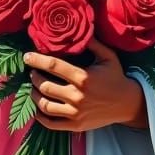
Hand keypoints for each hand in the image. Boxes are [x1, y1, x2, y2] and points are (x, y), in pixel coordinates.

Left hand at [25, 40, 147, 132]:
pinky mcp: (76, 125)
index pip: (52, 65)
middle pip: (44, 86)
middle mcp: (77, 96)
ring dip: (34, 95)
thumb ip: (92, 43)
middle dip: (34, 77)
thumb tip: (77, 29)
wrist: (128, 104)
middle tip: (32, 72)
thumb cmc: (116, 77)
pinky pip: (52, 123)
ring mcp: (76, 113)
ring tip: (33, 88)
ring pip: (45, 105)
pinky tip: (38, 108)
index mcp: (82, 77)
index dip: (36, 60)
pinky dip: (40, 116)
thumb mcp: (107, 57)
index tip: (26, 57)